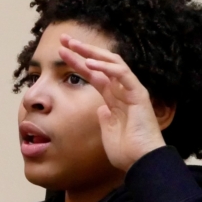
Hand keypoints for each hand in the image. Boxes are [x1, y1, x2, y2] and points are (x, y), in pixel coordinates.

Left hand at [58, 34, 165, 170]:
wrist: (140, 162)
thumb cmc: (125, 150)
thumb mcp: (107, 131)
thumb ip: (103, 117)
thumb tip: (99, 109)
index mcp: (113, 98)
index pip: (93, 74)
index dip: (77, 62)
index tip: (60, 52)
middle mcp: (122, 90)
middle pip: (100, 63)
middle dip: (82, 49)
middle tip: (64, 39)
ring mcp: (132, 91)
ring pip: (112, 63)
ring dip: (92, 53)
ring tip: (75, 46)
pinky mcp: (139, 95)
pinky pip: (124, 75)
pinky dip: (108, 68)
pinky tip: (92, 63)